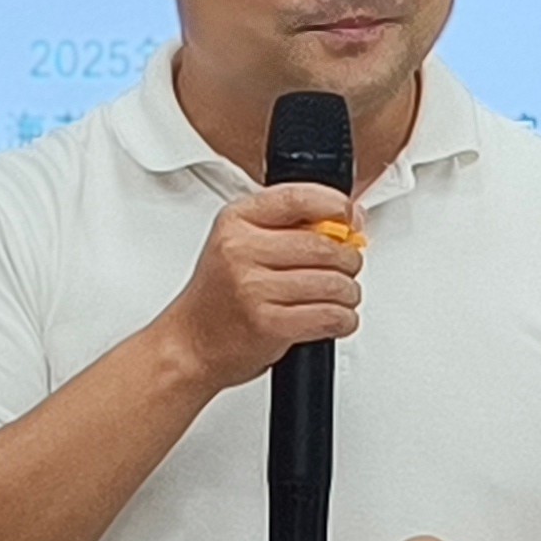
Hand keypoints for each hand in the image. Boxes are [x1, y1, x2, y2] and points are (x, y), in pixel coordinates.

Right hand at [156, 183, 361, 394]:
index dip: (336, 207)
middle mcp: (241, 250)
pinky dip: (344, 319)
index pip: (299, 198)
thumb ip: (288, 226)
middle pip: (325, 245)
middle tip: (345, 268)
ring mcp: (253, 287)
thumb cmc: (220, 296)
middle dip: (349, 260)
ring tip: (338, 297)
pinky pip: (330, 316)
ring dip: (349, 293)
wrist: (191, 342)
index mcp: (237, 221)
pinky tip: (334, 318)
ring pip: (334, 283)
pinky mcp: (268, 324)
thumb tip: (349, 218)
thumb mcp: (241, 243)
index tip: (349, 219)